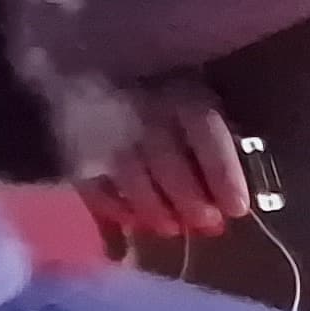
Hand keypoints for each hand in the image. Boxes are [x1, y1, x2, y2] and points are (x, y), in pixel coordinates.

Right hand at [81, 74, 249, 245]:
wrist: (92, 83)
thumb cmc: (170, 107)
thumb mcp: (199, 111)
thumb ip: (214, 151)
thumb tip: (233, 203)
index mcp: (180, 92)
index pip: (203, 128)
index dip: (222, 172)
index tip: (236, 209)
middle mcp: (141, 106)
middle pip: (164, 155)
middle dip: (187, 197)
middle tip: (204, 223)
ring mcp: (103, 124)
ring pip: (126, 170)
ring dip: (151, 205)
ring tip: (168, 227)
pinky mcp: (73, 145)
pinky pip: (89, 179)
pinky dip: (109, 205)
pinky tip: (128, 221)